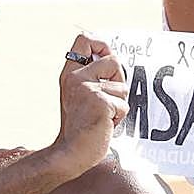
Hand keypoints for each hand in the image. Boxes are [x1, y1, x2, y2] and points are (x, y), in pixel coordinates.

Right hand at [50, 33, 128, 178]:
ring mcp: (87, 89)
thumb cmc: (80, 128)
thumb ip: (92, 78)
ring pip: (122, 87)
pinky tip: (104, 125)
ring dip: (118, 104)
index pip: (84, 40)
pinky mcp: (100, 102)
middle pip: (114, 61)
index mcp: (69, 74)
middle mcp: (76, 78)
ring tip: (102, 116)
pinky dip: (119, 117)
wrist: (71, 153)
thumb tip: (113, 60)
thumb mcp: (80, 96)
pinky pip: (124, 104)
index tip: (105, 58)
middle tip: (106, 101)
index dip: (101, 45)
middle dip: (119, 81)